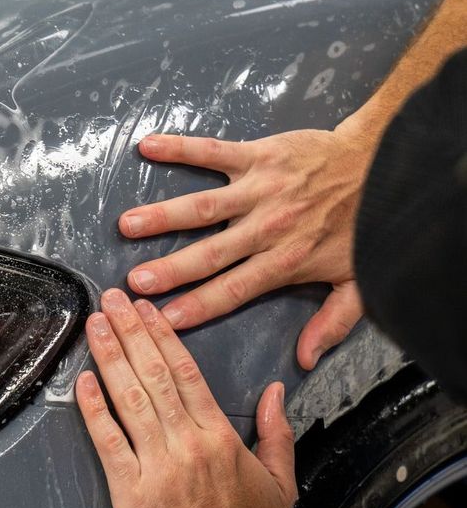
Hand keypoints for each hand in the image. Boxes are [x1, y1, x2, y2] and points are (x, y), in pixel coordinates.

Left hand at [75, 288, 296, 507]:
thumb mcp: (280, 480)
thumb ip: (277, 431)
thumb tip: (275, 390)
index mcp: (220, 435)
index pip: (187, 372)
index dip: (162, 336)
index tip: (147, 309)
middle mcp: (187, 443)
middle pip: (154, 375)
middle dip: (130, 332)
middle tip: (111, 300)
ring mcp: (157, 466)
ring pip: (129, 399)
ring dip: (110, 357)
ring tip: (95, 324)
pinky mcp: (130, 492)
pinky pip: (108, 443)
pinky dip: (94, 410)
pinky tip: (83, 381)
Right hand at [119, 124, 371, 368]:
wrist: (379, 166)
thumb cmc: (363, 226)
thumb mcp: (358, 284)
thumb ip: (332, 324)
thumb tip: (306, 360)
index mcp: (285, 261)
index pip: (234, 289)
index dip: (198, 306)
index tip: (164, 319)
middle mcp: (266, 228)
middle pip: (210, 253)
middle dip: (170, 270)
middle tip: (133, 283)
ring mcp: (260, 189)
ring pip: (204, 206)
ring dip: (163, 215)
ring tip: (127, 225)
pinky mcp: (259, 155)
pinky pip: (214, 151)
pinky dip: (181, 147)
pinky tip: (149, 147)